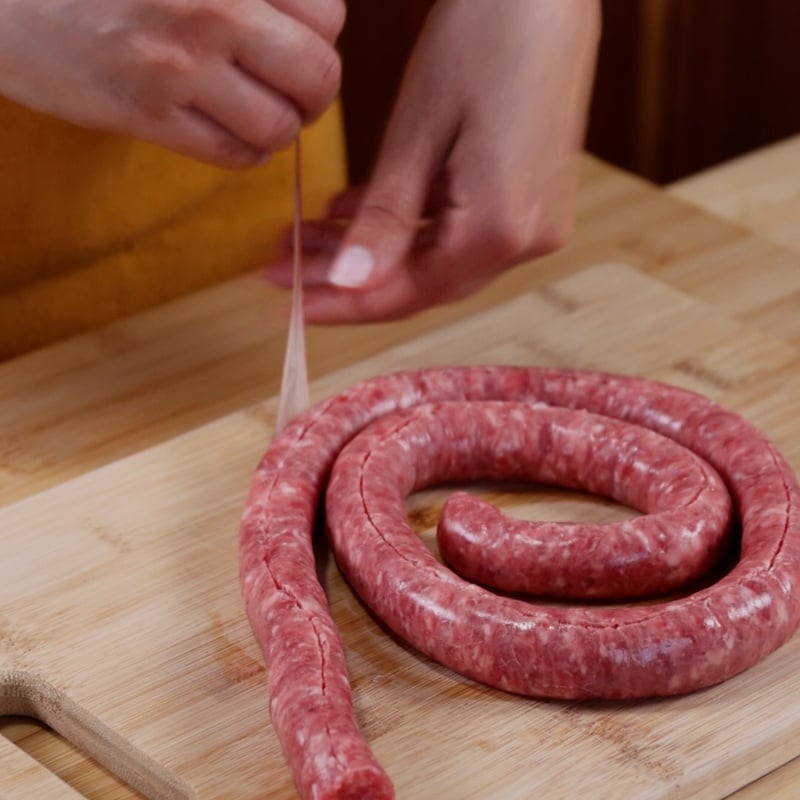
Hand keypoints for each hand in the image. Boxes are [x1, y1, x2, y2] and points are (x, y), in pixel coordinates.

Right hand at [0, 0, 344, 166]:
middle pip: (319, 76)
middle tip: (292, 89)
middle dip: (314, 92)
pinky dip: (245, 153)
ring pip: (279, 126)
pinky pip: (231, 155)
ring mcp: (177, 65)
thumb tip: (316, 18)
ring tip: (259, 113)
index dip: (320, 36)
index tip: (296, 41)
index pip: (329, 16)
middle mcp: (211, 8)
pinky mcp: (144, 113)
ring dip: (279, 128)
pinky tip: (229, 134)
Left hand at [267, 0, 599, 321]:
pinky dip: (407, 227)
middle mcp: (524, 240)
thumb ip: (384, 219)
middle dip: (349, 278)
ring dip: (371, 251)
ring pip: (435, 259)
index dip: (343, 304)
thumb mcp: (417, 132)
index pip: (407, 292)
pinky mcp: (528, 200)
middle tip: (285, 266)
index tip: (289, 304)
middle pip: (422, 283)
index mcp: (500, 228)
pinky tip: (354, 213)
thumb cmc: (484, 37)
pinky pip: (458, 231)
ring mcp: (532, 222)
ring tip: (306, 236)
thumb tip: (349, 284)